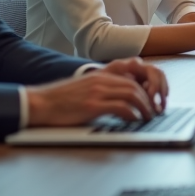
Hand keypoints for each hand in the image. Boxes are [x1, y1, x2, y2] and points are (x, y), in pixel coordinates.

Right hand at [26, 64, 163, 125]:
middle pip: (136, 85)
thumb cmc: (61, 100)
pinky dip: (132, 114)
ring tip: (149, 117)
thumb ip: (104, 90)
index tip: (152, 100)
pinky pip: (120, 106)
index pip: (132, 76)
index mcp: (101, 75)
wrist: (39, 104)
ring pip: (132, 94)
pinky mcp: (92, 105)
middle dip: (150, 99)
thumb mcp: (86, 89)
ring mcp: (97, 91)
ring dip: (145, 107)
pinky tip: (135, 120)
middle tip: (155, 111)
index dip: (146, 88)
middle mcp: (101, 79)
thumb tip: (123, 102)